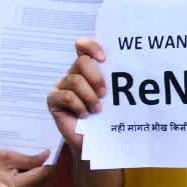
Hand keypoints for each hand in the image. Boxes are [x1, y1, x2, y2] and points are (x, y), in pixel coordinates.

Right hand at [0, 150, 52, 186]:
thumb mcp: (6, 157)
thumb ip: (28, 158)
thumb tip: (48, 154)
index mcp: (16, 186)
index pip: (44, 172)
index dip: (47, 162)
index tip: (46, 153)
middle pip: (45, 178)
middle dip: (41, 168)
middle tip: (28, 161)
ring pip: (43, 183)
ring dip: (38, 174)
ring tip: (23, 169)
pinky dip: (34, 181)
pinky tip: (23, 176)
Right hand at [47, 38, 106, 158]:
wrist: (93, 140)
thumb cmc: (105, 116)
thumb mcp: (113, 97)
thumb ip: (115, 83)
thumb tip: (133, 75)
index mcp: (87, 69)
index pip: (83, 47)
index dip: (91, 47)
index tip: (103, 58)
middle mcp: (73, 73)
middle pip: (81, 62)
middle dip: (96, 78)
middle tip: (105, 94)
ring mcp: (61, 86)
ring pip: (75, 80)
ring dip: (90, 96)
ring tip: (97, 109)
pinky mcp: (53, 100)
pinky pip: (67, 96)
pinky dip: (79, 106)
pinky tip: (85, 115)